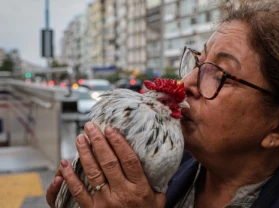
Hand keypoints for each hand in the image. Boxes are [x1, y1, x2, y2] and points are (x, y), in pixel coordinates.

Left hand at [47, 122, 165, 207]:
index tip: (111, 128)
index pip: (129, 160)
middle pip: (109, 162)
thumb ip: (157, 182)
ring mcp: (106, 202)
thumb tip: (160, 162)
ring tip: (80, 138)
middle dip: (98, 142)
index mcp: (139, 188)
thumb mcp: (158, 199)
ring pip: (93, 173)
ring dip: (85, 154)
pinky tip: (65, 165)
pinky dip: (70, 177)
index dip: (119, 142)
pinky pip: (79, 192)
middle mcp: (122, 193)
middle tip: (91, 127)